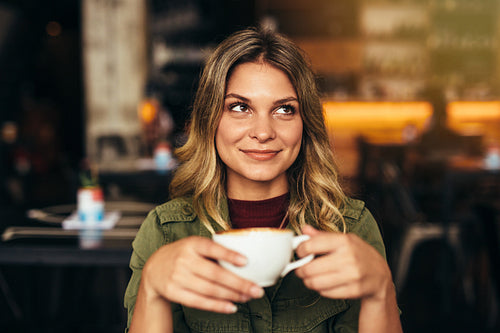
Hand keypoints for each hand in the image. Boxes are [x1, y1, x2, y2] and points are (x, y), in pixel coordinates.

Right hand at [140, 236, 264, 313]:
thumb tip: (246, 261)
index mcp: (192, 244)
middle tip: (257, 290)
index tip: (246, 261)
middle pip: (215, 274)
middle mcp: (184, 259)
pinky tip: (231, 307)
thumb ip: (214, 250)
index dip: (228, 255)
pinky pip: (199, 302)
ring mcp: (177, 277)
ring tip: (248, 297)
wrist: (154, 268)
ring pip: (210, 290)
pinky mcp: (174, 292)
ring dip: (232, 296)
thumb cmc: (183, 254)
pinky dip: (217, 306)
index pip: (212, 248)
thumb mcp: (194, 245)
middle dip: (239, 283)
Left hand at [295, 225, 392, 301]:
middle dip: (301, 270)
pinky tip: (325, 283)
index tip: (300, 252)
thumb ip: (322, 236)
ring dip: (308, 281)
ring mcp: (352, 275)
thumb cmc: (359, 254)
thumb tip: (304, 229)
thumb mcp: (345, 239)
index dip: (300, 250)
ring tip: (310, 277)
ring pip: (315, 283)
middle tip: (301, 269)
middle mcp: (348, 257)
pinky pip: (325, 293)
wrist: (380, 275)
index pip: (310, 245)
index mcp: (344, 241)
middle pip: (309, 268)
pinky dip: (321, 289)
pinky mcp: (353, 290)